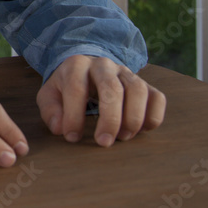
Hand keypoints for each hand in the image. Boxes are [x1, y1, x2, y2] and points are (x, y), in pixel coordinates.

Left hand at [37, 54, 165, 146]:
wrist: (87, 69)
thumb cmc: (67, 87)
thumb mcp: (50, 95)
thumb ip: (50, 111)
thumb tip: (60, 129)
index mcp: (76, 64)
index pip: (76, 88)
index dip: (74, 115)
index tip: (72, 137)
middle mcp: (104, 65)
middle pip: (112, 89)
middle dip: (109, 119)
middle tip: (103, 142)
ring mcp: (127, 72)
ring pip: (138, 91)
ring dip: (133, 118)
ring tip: (123, 137)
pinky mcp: (145, 83)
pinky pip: (157, 97)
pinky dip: (153, 116)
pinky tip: (141, 130)